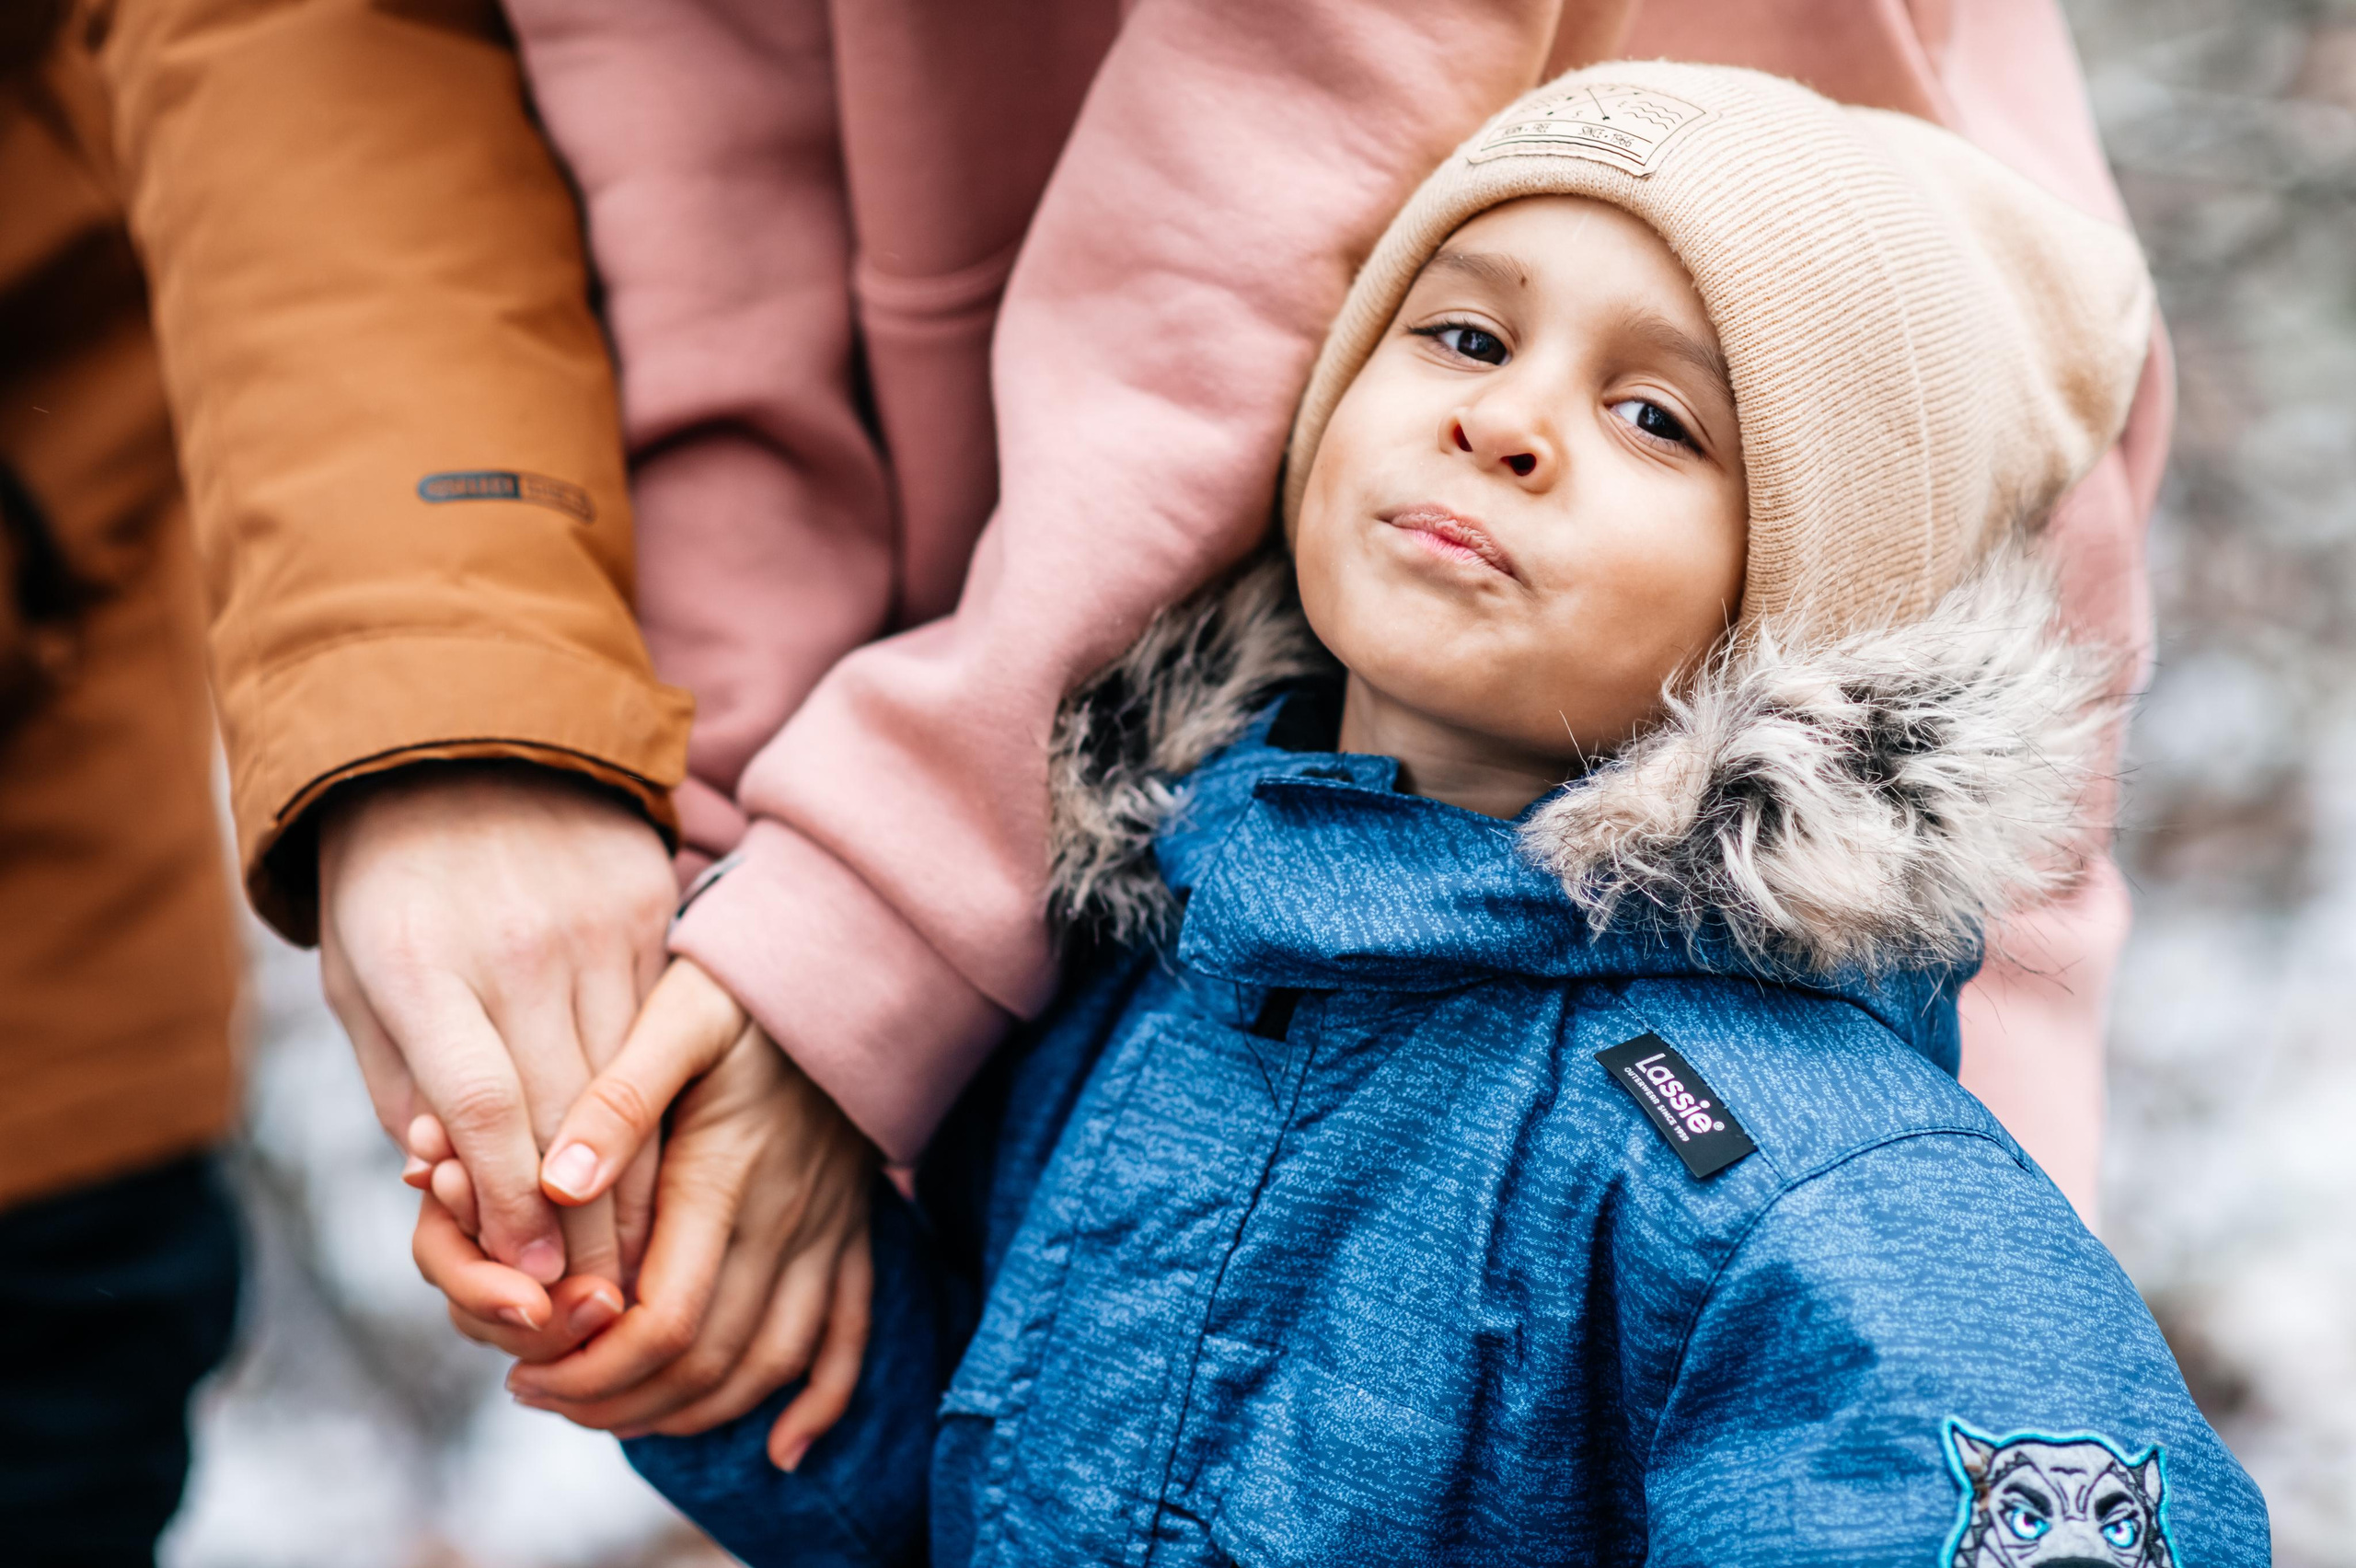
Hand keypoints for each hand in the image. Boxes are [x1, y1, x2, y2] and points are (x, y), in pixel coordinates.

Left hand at [319, 762, 675, 1282]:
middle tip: (591, 1309)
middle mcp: (518, 946)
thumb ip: (405, 1084)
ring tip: (633, 1264)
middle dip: (581, 1227)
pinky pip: (661, 1032)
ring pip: (629, 1081)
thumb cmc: (391, 885)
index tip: (524, 1278)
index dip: (504, 1204)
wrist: (466, 741)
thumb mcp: (361, 980)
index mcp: (423, 966)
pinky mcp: (650, 908)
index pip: (481, 1107)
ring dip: (634, 1184)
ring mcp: (596, 924)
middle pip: (566, 1112)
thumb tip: (449, 1183)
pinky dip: (664, 1111)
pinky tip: (664, 1172)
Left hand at [414, 959, 877, 1468]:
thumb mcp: (677, 1018)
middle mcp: (783, 1219)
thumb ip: (617, 1099)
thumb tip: (559, 1183)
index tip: (523, 1370)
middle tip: (541, 1395)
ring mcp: (825, 1231)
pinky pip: (848, 1334)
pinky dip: (820, 1401)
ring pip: (766, 1363)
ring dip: (691, 1411)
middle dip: (617, 1399)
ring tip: (610, 1412)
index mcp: (726, 1176)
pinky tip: (784, 1447)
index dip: (590, 1365)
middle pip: (705, 1358)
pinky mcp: (852, 1230)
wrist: (851, 969)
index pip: (661, 1317)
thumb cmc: (748, 986)